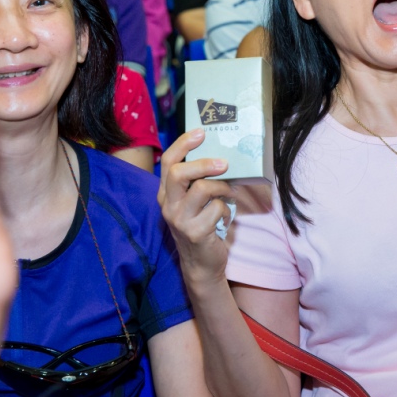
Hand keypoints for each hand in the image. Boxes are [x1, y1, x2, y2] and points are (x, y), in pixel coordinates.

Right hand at [158, 128, 235, 289]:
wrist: (201, 265)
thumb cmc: (201, 226)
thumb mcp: (194, 203)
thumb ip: (198, 182)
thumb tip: (221, 157)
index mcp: (166, 194)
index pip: (168, 162)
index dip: (183, 144)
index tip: (201, 132)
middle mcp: (168, 205)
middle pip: (179, 173)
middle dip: (204, 163)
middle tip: (224, 163)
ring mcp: (179, 220)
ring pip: (202, 189)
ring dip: (223, 188)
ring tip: (230, 193)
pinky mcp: (194, 232)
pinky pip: (217, 209)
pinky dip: (227, 210)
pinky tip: (225, 218)